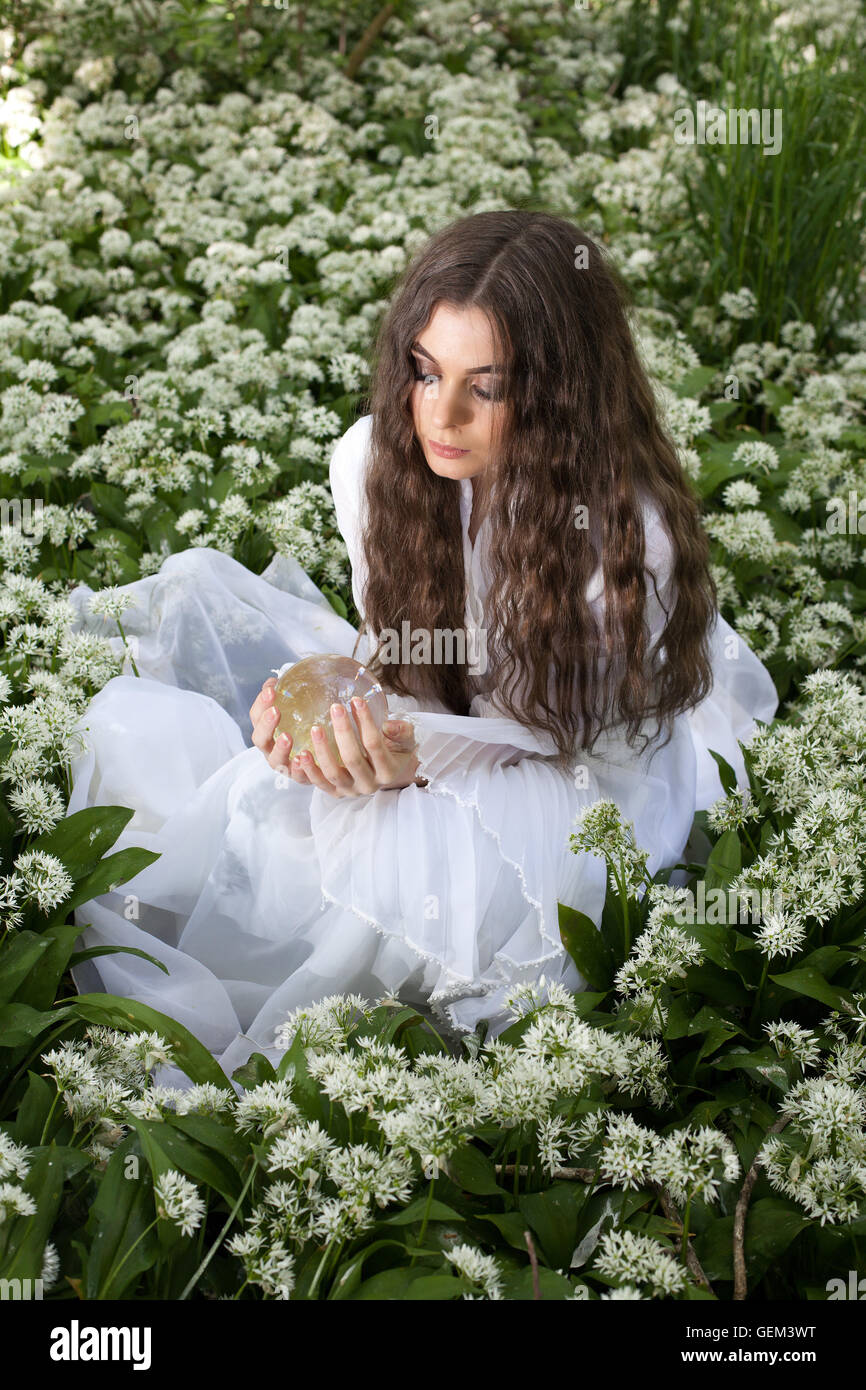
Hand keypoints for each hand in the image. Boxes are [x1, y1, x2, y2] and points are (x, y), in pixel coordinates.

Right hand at [249, 676, 296, 773]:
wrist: (324, 757)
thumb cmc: (303, 728)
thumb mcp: (295, 710)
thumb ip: (287, 695)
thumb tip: (280, 677)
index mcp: (266, 730)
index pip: (256, 716)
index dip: (261, 703)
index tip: (272, 689)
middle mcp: (270, 749)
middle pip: (260, 739)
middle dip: (266, 724)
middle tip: (276, 711)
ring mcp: (283, 765)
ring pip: (275, 760)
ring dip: (280, 748)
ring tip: (287, 737)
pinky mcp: (298, 777)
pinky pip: (296, 775)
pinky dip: (297, 768)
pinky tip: (302, 758)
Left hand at [295, 698, 421, 797]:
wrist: (387, 770)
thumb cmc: (395, 749)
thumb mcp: (406, 739)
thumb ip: (402, 731)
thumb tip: (388, 725)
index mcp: (388, 771)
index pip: (374, 744)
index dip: (365, 722)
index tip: (356, 700)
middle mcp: (369, 784)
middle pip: (353, 759)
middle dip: (343, 732)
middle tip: (335, 707)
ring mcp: (350, 790)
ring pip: (333, 773)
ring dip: (322, 751)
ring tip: (315, 729)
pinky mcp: (335, 792)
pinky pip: (319, 784)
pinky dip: (309, 770)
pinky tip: (301, 753)